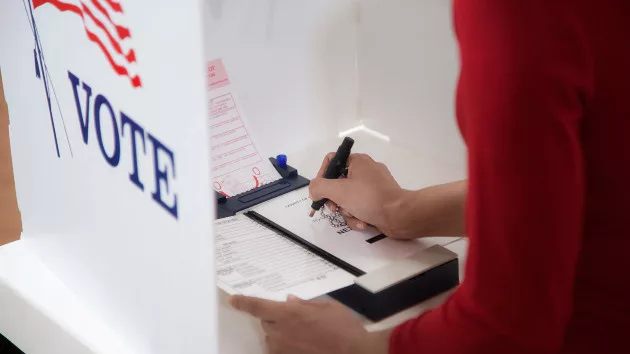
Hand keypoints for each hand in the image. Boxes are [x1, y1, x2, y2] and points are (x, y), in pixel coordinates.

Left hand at [229, 295, 388, 353]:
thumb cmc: (343, 329)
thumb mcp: (327, 308)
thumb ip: (306, 305)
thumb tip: (291, 302)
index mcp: (287, 314)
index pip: (257, 306)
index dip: (243, 302)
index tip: (233, 300)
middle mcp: (279, 333)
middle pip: (267, 323)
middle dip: (277, 319)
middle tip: (297, 320)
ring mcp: (282, 351)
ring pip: (273, 339)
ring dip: (282, 335)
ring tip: (305, 337)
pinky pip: (281, 352)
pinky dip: (288, 348)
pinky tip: (305, 346)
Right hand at [309, 153, 404, 237]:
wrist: (400, 215)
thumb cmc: (369, 198)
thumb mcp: (338, 190)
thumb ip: (319, 187)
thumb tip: (313, 190)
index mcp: (357, 161)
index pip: (331, 162)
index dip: (322, 176)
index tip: (320, 192)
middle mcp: (365, 170)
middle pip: (338, 183)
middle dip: (335, 200)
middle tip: (334, 208)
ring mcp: (373, 186)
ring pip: (348, 198)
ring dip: (347, 211)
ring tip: (355, 216)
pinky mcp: (379, 200)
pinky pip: (360, 206)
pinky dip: (358, 215)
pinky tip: (363, 222)